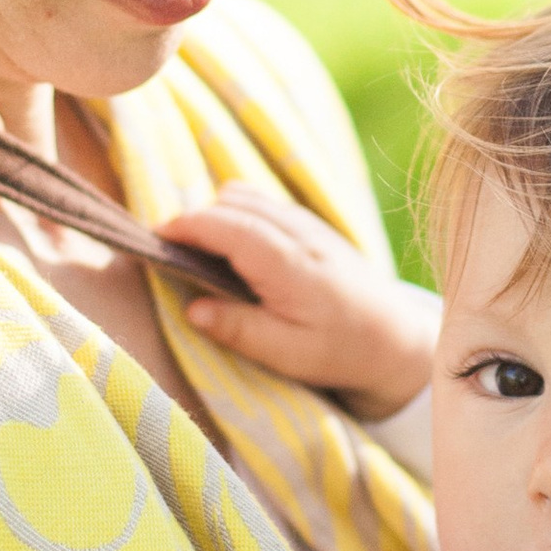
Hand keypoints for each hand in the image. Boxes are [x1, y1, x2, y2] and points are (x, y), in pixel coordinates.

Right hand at [157, 184, 438, 424]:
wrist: (395, 339)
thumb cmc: (340, 351)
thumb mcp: (287, 353)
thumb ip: (238, 329)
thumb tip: (191, 308)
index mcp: (288, 264)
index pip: (226, 225)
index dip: (186, 226)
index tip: (155, 238)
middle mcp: (299, 233)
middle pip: (231, 203)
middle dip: (194, 219)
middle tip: (168, 250)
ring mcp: (308, 224)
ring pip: (248, 197)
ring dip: (216, 214)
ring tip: (197, 250)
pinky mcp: (312, 226)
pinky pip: (264, 204)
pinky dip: (238, 214)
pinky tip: (232, 247)